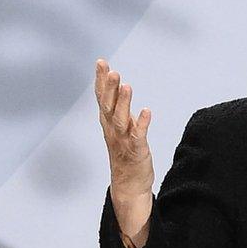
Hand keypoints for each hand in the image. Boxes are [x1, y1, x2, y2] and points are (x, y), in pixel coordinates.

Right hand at [95, 58, 153, 246]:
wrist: (128, 185)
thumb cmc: (125, 152)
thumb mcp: (119, 126)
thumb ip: (118, 107)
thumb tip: (118, 85)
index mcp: (108, 122)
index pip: (102, 98)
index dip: (100, 80)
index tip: (101, 62)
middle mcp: (112, 130)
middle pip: (108, 106)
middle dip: (109, 88)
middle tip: (111, 70)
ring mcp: (123, 140)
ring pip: (120, 119)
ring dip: (123, 103)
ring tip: (127, 85)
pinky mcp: (136, 150)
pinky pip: (138, 135)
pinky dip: (141, 123)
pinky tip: (146, 111)